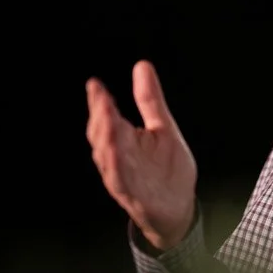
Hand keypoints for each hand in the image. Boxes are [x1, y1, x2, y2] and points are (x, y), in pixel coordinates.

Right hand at [86, 60, 196, 251]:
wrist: (177, 208)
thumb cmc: (166, 168)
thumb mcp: (163, 128)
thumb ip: (150, 100)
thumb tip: (142, 65)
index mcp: (123, 139)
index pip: (106, 117)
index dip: (99, 103)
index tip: (95, 85)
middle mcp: (118, 158)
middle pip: (102, 136)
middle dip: (100, 118)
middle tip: (100, 99)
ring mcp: (124, 177)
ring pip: (108, 159)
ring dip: (106, 142)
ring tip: (107, 123)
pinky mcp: (134, 196)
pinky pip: (121, 183)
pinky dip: (117, 171)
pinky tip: (116, 159)